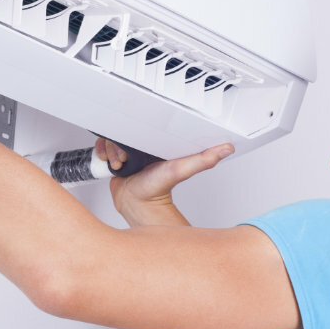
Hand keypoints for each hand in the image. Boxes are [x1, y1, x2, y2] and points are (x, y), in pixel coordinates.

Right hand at [96, 138, 233, 226]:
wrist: (136, 206)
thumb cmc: (157, 190)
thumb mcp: (181, 169)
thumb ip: (204, 159)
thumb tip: (226, 148)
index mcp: (157, 142)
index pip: (145, 122)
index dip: (137, 125)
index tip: (136, 134)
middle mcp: (142, 145)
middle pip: (125, 129)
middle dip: (120, 142)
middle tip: (127, 156)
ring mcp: (128, 152)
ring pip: (112, 137)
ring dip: (111, 150)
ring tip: (120, 162)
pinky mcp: (115, 158)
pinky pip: (103, 147)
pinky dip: (102, 153)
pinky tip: (110, 162)